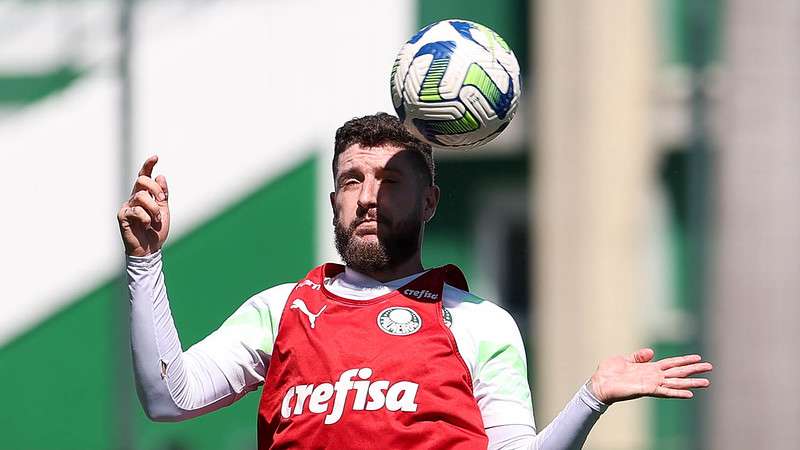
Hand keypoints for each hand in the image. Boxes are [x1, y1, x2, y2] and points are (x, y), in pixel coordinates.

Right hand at [117, 155, 169, 255]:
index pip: (144, 177)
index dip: (148, 166)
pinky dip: (146, 218)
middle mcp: (134, 198)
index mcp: (144, 195)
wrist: (150, 249)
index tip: (155, 157)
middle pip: (141, 181)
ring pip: (141, 196)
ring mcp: (127, 206)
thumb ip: (162, 194)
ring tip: (155, 220)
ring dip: (154, 209)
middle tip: (162, 201)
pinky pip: (136, 210)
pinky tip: (147, 225)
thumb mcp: (164, 210)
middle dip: (156, 189)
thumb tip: (160, 176)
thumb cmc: (156, 231)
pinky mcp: (122, 216)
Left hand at [589, 348, 711, 404]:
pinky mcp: (647, 390)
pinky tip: (689, 394)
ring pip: (676, 382)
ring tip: (707, 382)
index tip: (698, 358)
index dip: (684, 360)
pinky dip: (677, 392)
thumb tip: (651, 352)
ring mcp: (652, 384)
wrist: (599, 383)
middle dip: (694, 370)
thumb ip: (639, 356)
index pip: (671, 363)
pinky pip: (665, 391)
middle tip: (710, 367)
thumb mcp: (624, 359)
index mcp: (649, 368)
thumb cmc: (609, 372)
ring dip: (691, 383)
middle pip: (678, 372)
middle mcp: (653, 376)